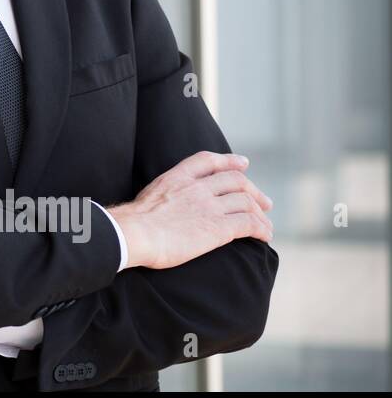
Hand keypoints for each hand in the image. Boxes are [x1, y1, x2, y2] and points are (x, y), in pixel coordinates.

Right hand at [108, 151, 272, 270]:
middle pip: (235, 181)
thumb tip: (160, 209)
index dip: (229, 161)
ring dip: (260, 213)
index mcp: (176, 177)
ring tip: (265, 225)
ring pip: (246, 202)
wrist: (133, 234)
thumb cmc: (131, 223)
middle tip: (264, 203)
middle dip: (253, 191)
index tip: (243, 164)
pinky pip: (249, 223)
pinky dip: (262, 229)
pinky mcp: (218, 227)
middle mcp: (196, 188)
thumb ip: (162, 198)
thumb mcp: (147, 198)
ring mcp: (209, 206)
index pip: (208, 160)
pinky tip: (264, 237)